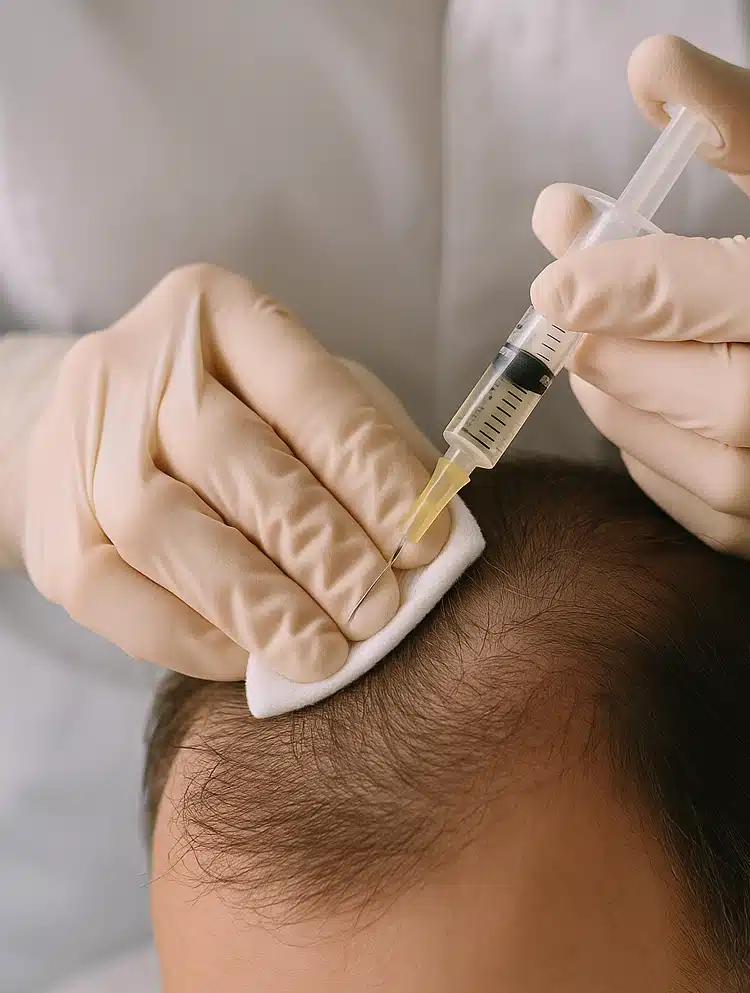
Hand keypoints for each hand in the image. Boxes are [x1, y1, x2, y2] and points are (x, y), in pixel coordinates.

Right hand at [13, 265, 449, 679]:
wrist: (102, 434)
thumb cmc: (241, 415)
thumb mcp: (312, 399)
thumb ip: (374, 448)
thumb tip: (430, 538)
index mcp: (219, 312)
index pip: (311, 394)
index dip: (374, 475)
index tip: (428, 545)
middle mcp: (139, 367)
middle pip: (234, 459)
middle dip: (317, 545)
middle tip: (378, 609)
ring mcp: (84, 449)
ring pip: (166, 529)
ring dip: (255, 600)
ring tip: (324, 653)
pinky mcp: (55, 536)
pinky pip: (117, 598)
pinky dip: (192, 636)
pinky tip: (251, 658)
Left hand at [530, 35, 749, 586]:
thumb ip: (745, 125)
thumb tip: (649, 65)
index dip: (650, 288)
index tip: (556, 277)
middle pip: (740, 398)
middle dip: (626, 359)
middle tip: (567, 320)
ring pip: (726, 474)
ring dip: (629, 418)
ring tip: (595, 366)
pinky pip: (726, 524)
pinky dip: (660, 469)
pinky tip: (643, 423)